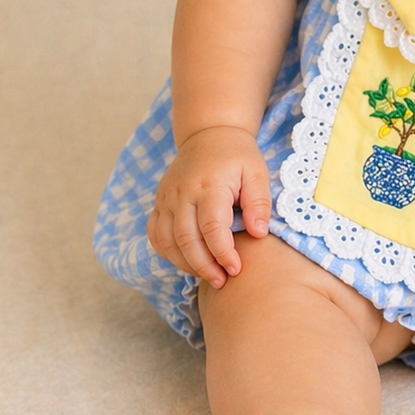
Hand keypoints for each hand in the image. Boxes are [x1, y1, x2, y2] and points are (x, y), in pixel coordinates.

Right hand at [147, 126, 271, 287]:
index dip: (223, 253)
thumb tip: (258, 233)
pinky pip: (155, 234)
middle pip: (186, 239)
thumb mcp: (257, 172)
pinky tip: (186, 260)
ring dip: (185, 263)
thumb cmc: (238, 156)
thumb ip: (259, 203)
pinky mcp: (159, 202)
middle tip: (222, 281)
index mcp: (209, 184)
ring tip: (208, 275)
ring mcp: (167, 197)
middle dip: (204, 266)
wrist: (209, 134)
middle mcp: (182, 192)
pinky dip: (167, 252)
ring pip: (167, 241)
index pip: (212, 227)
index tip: (236, 269)